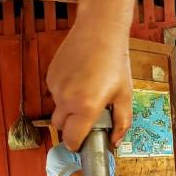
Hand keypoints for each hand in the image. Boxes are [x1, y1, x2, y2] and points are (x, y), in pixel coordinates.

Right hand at [47, 23, 132, 150]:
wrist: (99, 30)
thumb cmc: (114, 61)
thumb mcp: (125, 95)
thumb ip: (121, 122)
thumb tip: (115, 141)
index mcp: (86, 107)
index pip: (71, 139)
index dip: (76, 145)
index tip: (82, 144)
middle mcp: (67, 99)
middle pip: (60, 127)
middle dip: (71, 127)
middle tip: (87, 117)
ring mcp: (56, 87)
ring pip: (57, 109)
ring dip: (68, 108)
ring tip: (86, 91)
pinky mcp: (50, 75)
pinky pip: (55, 93)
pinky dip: (65, 93)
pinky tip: (79, 79)